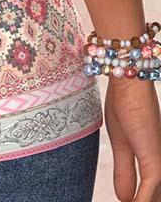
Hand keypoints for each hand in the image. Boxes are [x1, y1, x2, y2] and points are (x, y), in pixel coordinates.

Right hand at [105, 77, 160, 200]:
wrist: (128, 85)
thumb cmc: (125, 107)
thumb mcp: (120, 144)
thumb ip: (124, 171)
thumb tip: (123, 199)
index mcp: (155, 164)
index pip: (153, 195)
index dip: (142, 200)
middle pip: (155, 194)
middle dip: (144, 201)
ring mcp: (160, 164)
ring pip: (154, 197)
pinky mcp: (155, 160)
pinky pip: (149, 191)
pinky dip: (140, 201)